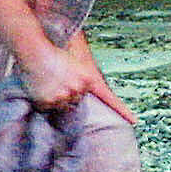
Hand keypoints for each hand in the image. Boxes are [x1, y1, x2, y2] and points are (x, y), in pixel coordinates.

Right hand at [16, 39, 133, 122]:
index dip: (123, 110)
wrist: (35, 50)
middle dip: (71, 94)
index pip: (109, 97)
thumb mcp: (76, 62)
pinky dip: (46, 100)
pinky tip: (43, 88)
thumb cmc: (54, 53)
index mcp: (89, 78)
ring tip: (50, 83)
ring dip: (58, 98)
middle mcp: (79, 89)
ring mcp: (64, 96)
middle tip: (60, 81)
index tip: (134, 120)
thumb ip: (84, 78)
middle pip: (79, 100)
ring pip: (65, 105)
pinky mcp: (50, 101)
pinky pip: (50, 106)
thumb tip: (85, 91)